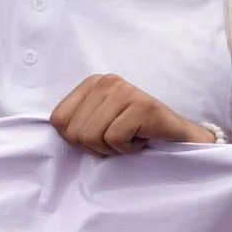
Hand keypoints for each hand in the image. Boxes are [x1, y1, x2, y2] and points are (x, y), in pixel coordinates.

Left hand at [50, 74, 215, 155]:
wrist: (180, 139)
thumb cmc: (137, 134)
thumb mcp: (100, 124)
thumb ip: (77, 123)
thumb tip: (51, 133)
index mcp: (91, 84)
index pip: (58, 121)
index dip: (77, 140)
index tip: (102, 138)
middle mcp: (107, 81)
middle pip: (74, 132)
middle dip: (96, 147)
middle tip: (120, 140)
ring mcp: (125, 91)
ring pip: (92, 137)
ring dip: (113, 149)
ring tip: (132, 138)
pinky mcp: (142, 105)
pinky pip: (115, 139)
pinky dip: (129, 150)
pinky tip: (142, 140)